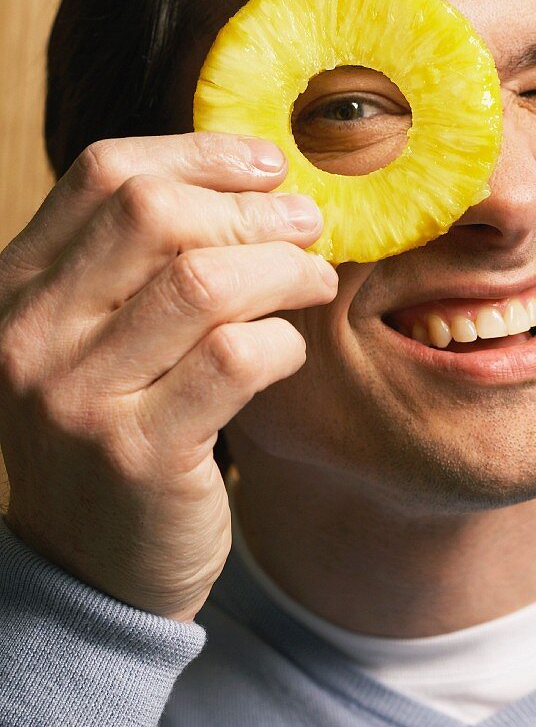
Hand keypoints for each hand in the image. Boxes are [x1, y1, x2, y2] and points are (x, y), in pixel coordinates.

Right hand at [0, 133, 336, 620]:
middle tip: (307, 225)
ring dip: (283, 269)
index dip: (200, 155)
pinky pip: (236, 357)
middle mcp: (30, 335)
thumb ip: (139, 268)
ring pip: (205, 281)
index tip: (268, 164)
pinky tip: (289, 350)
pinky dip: (282, 342)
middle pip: (154, 213)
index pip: (105, 175)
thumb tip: (252, 182)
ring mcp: (77, 397)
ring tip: (314, 280)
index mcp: (16, 290)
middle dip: (252, 210)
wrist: (89, 572)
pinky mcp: (138, 453)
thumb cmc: (113, 437)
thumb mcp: (96, 343)